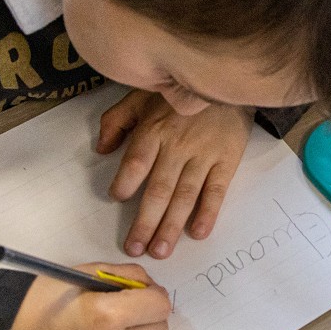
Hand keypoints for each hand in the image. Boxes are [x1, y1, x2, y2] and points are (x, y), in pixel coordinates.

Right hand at [0, 264, 169, 329]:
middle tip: (127, 309)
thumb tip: (155, 290)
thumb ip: (131, 277)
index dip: (153, 296)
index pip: (161, 307)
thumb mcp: (91, 273)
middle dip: (149, 317)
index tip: (141, 293)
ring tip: (108, 327)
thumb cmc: (48, 297)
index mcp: (108, 314)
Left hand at [98, 90, 252, 257]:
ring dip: (172, 226)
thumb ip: (117, 121)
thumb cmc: (179, 92)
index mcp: (154, 131)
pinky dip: (208, 213)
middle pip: (159, 189)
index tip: (117, 198)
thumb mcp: (141, 96)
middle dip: (146, 222)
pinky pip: (217, 190)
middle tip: (135, 248)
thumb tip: (102, 150)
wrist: (228, 79)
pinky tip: (199, 233)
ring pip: (185, 195)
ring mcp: (204, 156)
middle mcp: (178, 146)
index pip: (136, 162)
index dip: (126, 182)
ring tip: (161, 250)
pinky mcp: (227, 160)